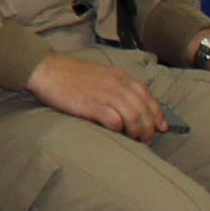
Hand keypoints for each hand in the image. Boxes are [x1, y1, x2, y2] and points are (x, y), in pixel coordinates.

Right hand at [26, 53, 173, 140]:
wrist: (48, 69)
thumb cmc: (72, 75)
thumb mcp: (101, 75)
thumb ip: (118, 87)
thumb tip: (131, 105)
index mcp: (121, 77)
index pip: (148, 96)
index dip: (158, 114)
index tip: (161, 127)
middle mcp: (117, 85)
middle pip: (144, 109)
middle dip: (150, 128)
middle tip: (147, 140)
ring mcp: (105, 94)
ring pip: (134, 116)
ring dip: (138, 132)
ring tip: (135, 141)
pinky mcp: (92, 105)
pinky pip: (115, 120)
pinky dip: (120, 129)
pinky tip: (118, 134)